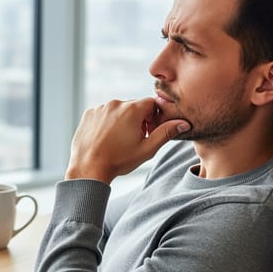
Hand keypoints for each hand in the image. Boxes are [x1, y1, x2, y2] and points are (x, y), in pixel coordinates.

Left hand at [65, 98, 189, 182]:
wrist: (88, 168)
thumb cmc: (119, 160)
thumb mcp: (147, 149)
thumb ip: (166, 133)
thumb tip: (183, 123)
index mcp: (132, 109)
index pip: (152, 104)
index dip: (154, 117)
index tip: (149, 132)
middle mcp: (116, 103)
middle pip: (135, 106)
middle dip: (138, 119)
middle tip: (135, 139)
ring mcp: (100, 107)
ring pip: (118, 110)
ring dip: (122, 120)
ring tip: (119, 141)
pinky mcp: (89, 113)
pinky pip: (103, 113)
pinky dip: (107, 122)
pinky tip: (106, 138)